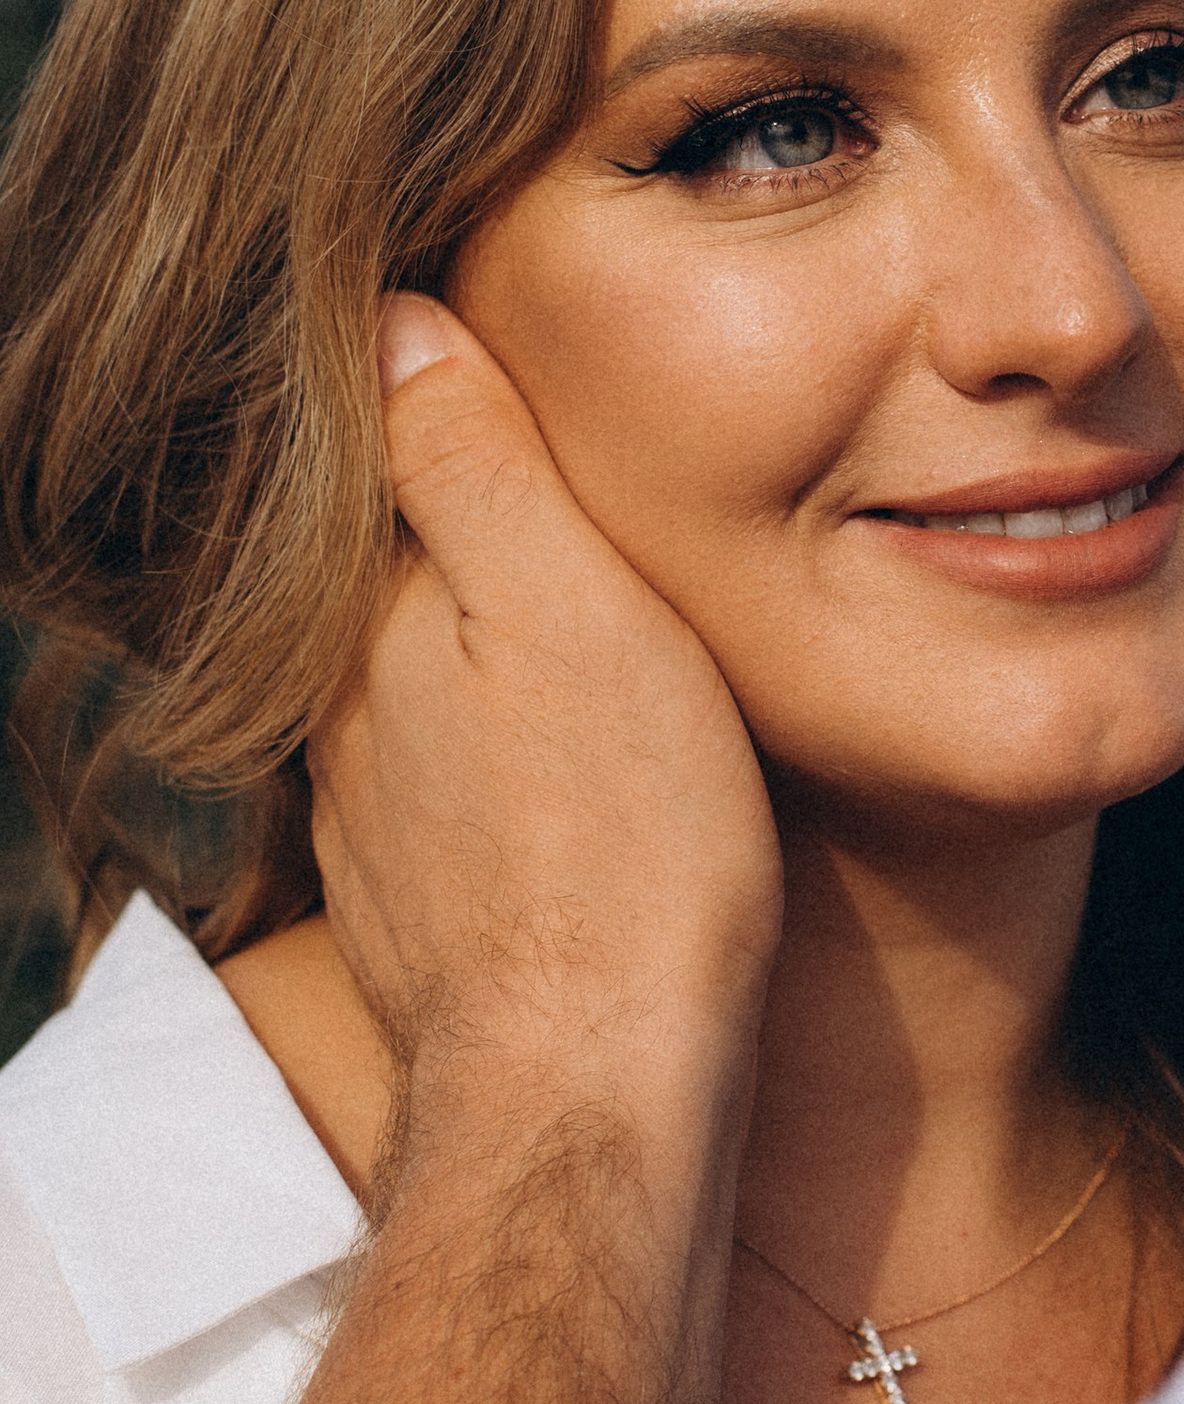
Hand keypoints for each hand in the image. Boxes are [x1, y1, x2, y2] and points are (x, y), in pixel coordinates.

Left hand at [311, 296, 782, 1136]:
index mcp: (373, 619)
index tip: (509, 361)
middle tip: (557, 480)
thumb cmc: (621, 839)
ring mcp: (369, 820)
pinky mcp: (419, 906)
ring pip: (413, 686)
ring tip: (567, 613)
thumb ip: (473, 465)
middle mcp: (341, 714)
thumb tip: (392, 316)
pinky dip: (488, 751)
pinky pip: (442, 784)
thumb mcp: (572, 607)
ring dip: (472, 648)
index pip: (376, 469)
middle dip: (460, 532)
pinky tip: (554, 758)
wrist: (597, 1087)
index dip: (439, 410)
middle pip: (390, 579)